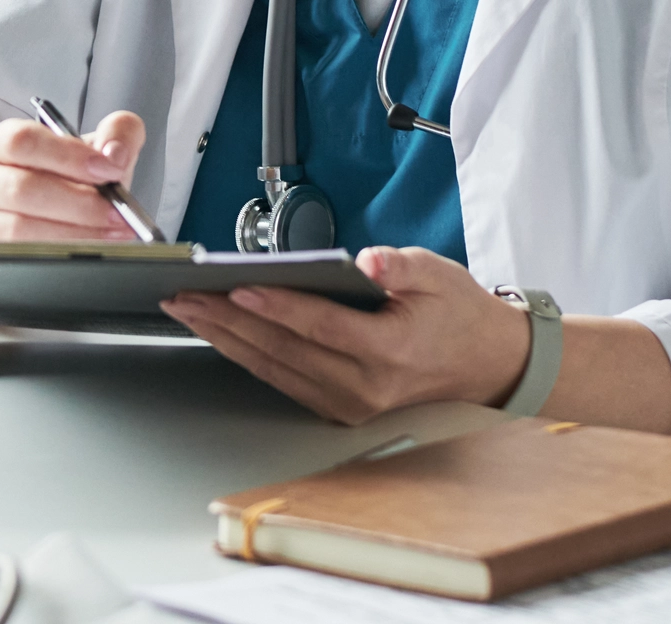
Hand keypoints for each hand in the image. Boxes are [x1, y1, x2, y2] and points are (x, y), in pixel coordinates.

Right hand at [0, 110, 148, 249]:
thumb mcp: (86, 153)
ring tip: (110, 235)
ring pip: (19, 228)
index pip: (23, 141)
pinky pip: (19, 257)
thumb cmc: (55, 182)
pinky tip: (84, 251)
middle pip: (22, 188)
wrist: (16, 215)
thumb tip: (116, 153)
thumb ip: (115, 134)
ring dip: (73, 233)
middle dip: (79, 203)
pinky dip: (57, 256)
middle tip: (118, 213)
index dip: (68, 155)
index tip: (109, 169)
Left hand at [162, 245, 531, 422]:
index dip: (277, 308)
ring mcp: (351, 404)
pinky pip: (283, 381)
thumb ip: (400, 266)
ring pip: (274, 369)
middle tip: (183, 295)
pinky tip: (218, 334)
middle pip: (284, 350)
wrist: (487, 363)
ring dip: (225, 339)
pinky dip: (246, 355)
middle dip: (227, 321)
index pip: (321, 328)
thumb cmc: (457, 313)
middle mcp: (366, 387)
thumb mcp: (438, 275)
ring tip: (186, 310)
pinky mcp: (341, 409)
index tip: (235, 288)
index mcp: (390, 352)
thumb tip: (369, 261)